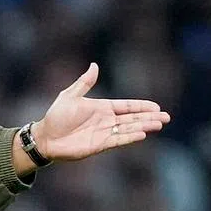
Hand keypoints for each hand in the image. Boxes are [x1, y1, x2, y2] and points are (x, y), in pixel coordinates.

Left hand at [34, 63, 170, 160]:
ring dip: (144, 127)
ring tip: (159, 124)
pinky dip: (129, 137)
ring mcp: (103, 134)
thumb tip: (94, 65)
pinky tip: (142, 134)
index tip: (157, 106)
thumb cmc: (55, 117)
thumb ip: (84, 83)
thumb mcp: (69, 96)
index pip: (126, 107)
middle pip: (132, 119)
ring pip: (128, 129)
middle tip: (166, 117)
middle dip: (149, 118)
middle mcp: (105, 121)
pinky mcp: (98, 145)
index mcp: (101, 108)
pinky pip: (117, 140)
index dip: (141, 107)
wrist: (44, 137)